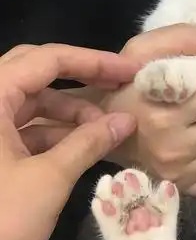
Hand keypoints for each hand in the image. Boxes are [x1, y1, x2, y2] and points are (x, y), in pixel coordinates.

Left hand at [0, 43, 137, 239]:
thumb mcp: (48, 180)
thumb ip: (88, 143)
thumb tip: (126, 120)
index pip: (46, 59)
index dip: (92, 61)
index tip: (130, 71)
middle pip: (34, 73)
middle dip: (80, 79)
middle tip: (118, 87)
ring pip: (29, 103)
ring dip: (68, 112)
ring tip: (107, 129)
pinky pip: (22, 130)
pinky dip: (53, 135)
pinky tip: (84, 148)